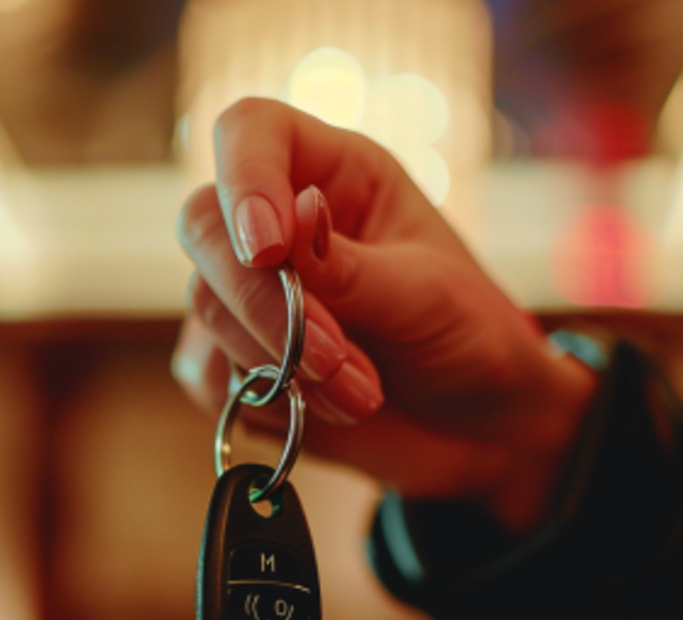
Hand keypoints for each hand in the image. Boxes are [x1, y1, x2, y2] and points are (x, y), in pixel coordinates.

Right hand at [174, 98, 596, 531]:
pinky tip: (325, 409)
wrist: (476, 425)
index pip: (251, 132)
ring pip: (208, 307)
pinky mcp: (237, 359)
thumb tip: (293, 215)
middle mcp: (280, 223)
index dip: (244, 177)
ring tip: (361, 394)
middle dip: (264, 303)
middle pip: (206, 227)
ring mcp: (251, 292)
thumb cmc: (467, 336)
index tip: (268, 247)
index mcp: (335, 174)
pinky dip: (262, 397)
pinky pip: (207, 372)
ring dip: (281, 363)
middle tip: (335, 357)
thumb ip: (348, 264)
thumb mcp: (426, 295)